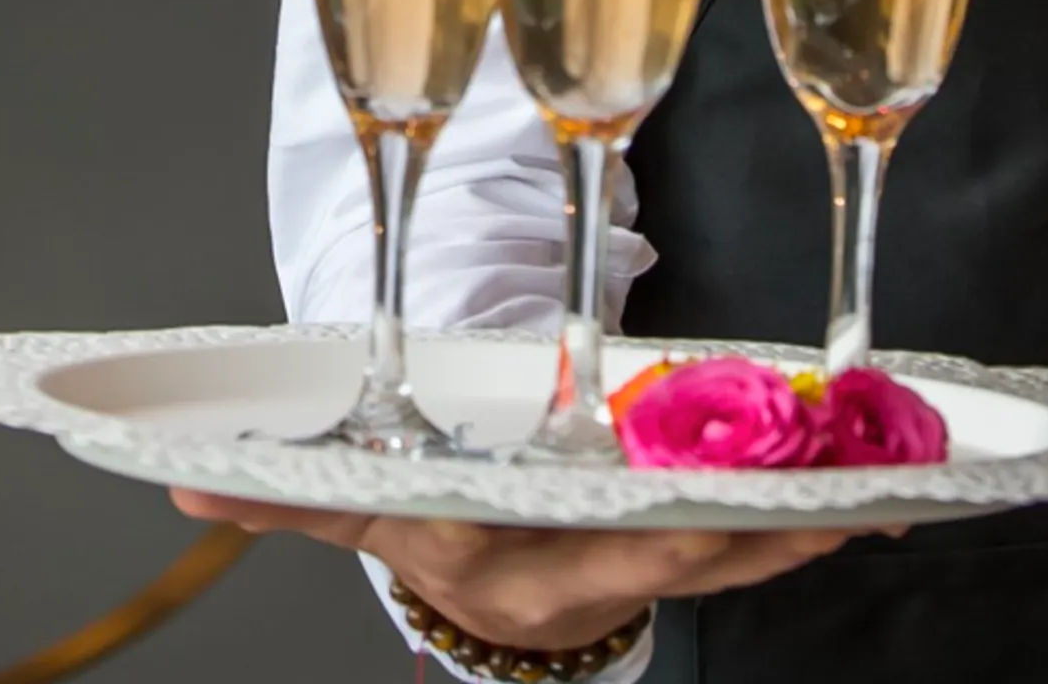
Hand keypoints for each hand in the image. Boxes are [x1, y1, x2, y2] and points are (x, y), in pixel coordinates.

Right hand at [171, 489, 854, 653]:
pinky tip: (870, 503)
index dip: (639, 530)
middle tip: (810, 484)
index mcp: (493, 558)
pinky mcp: (675, 560)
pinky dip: (807, 530)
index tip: (695, 505)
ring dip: (796, 530)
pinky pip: (749, 552)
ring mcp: (628, 577)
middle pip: (668, 555)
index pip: (573, 547)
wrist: (474, 568)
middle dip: (745, 527)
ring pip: (724, 558)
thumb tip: (177, 468)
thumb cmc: (429, 505)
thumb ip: (287, 484)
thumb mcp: (360, 497)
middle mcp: (567, 580)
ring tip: (867, 492)